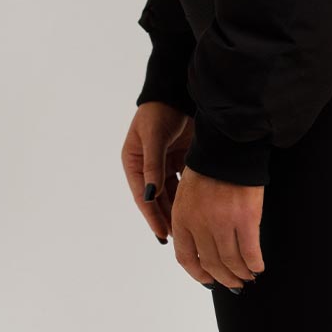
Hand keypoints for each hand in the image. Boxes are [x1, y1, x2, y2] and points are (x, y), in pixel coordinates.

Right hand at [121, 101, 192, 242]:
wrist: (176, 91)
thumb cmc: (158, 111)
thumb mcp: (153, 137)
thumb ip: (153, 165)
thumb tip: (149, 195)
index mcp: (133, 162)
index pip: (142, 196)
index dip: (152, 216)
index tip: (162, 234)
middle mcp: (147, 166)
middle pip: (157, 198)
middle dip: (166, 218)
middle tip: (179, 240)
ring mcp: (164, 163)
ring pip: (171, 193)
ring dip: (178, 209)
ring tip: (189, 230)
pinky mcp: (180, 158)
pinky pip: (183, 182)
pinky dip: (189, 195)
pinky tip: (198, 209)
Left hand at [171, 166, 265, 292]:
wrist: (229, 145)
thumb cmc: (210, 166)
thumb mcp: (187, 192)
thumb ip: (190, 218)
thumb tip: (200, 246)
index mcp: (182, 217)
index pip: (186, 257)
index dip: (198, 273)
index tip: (209, 280)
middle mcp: (200, 224)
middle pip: (211, 263)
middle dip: (223, 278)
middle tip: (234, 284)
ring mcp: (223, 222)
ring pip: (231, 261)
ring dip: (240, 273)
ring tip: (247, 276)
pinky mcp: (246, 218)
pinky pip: (250, 251)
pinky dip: (255, 263)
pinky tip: (258, 266)